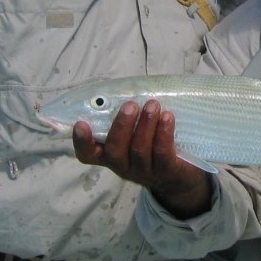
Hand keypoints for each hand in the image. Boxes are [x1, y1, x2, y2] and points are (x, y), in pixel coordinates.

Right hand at [72, 99, 212, 218]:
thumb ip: (126, 115)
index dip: (82, 141)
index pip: (88, 154)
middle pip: (115, 151)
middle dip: (122, 126)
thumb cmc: (152, 142)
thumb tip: (124, 87)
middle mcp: (123, 165)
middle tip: (130, 105)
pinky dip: (164, 133)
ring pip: (139, 150)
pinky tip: (168, 117)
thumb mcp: (135, 130)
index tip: (81, 123)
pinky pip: (162, 153)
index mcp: (109, 154)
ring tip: (153, 105)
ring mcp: (144, 171)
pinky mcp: (166, 171)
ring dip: (145, 124)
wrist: (179, 173)